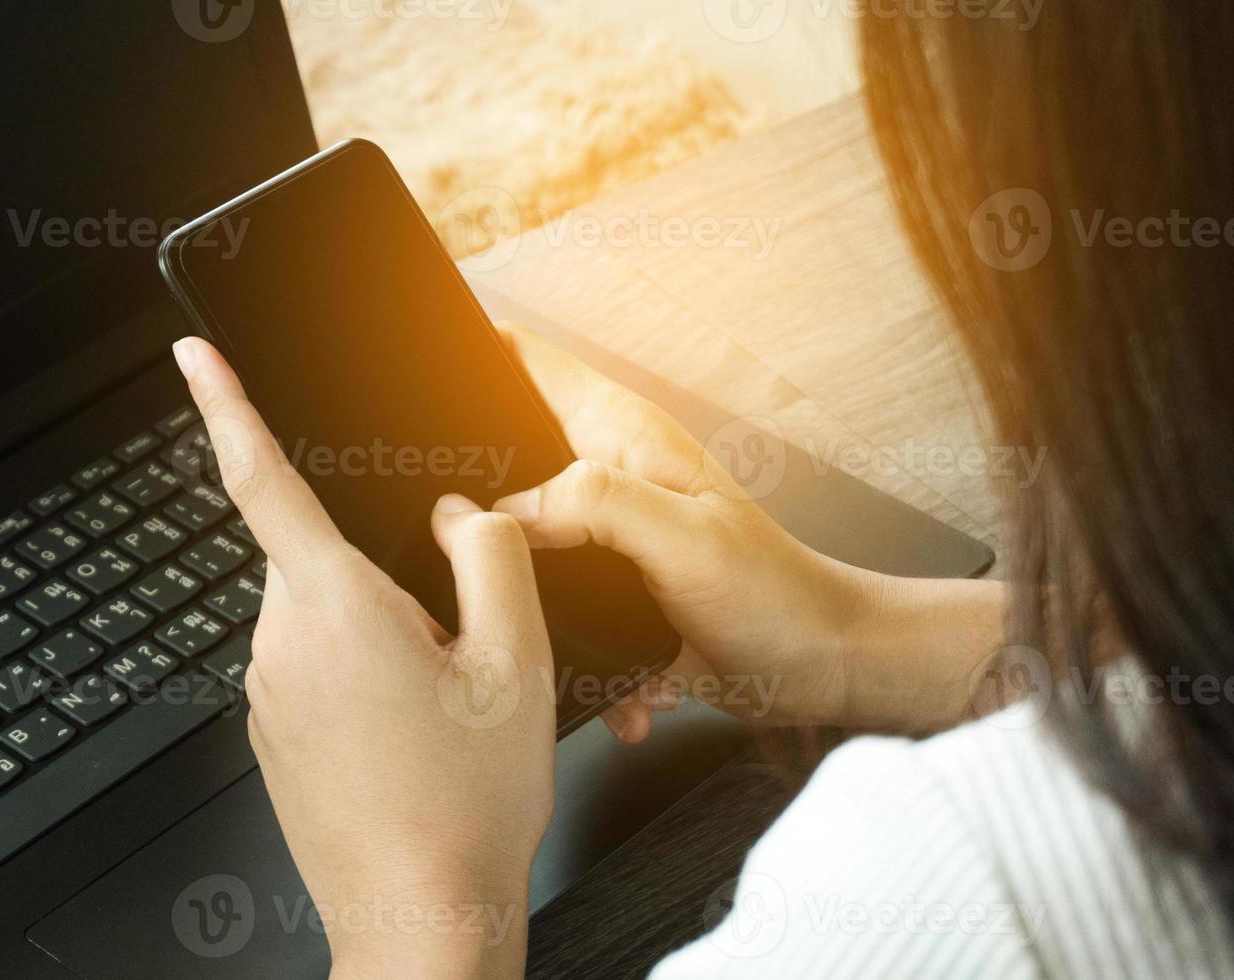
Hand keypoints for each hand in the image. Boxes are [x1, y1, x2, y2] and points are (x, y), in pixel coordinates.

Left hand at [174, 337, 554, 979]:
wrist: (422, 918)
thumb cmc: (465, 806)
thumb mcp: (515, 661)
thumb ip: (490, 556)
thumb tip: (457, 516)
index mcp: (333, 608)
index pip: (262, 480)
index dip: (225, 406)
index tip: (194, 357)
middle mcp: (280, 644)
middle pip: (324, 556)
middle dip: (388, 573)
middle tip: (455, 648)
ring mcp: (268, 694)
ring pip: (326, 614)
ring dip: (383, 633)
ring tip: (441, 710)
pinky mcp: (273, 733)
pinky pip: (316, 666)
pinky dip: (365, 677)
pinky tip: (413, 738)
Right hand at [492, 325, 990, 741]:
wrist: (820, 668)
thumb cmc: (775, 594)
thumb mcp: (682, 537)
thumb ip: (595, 504)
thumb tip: (508, 509)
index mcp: (620, 436)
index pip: (525, 360)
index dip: (468, 354)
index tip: (413, 386)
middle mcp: (604, 476)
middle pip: (502, 455)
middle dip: (465, 493)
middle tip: (444, 540)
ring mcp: (604, 535)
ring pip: (518, 541)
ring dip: (517, 589)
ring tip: (527, 630)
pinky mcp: (608, 592)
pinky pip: (556, 610)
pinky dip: (572, 653)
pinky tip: (619, 689)